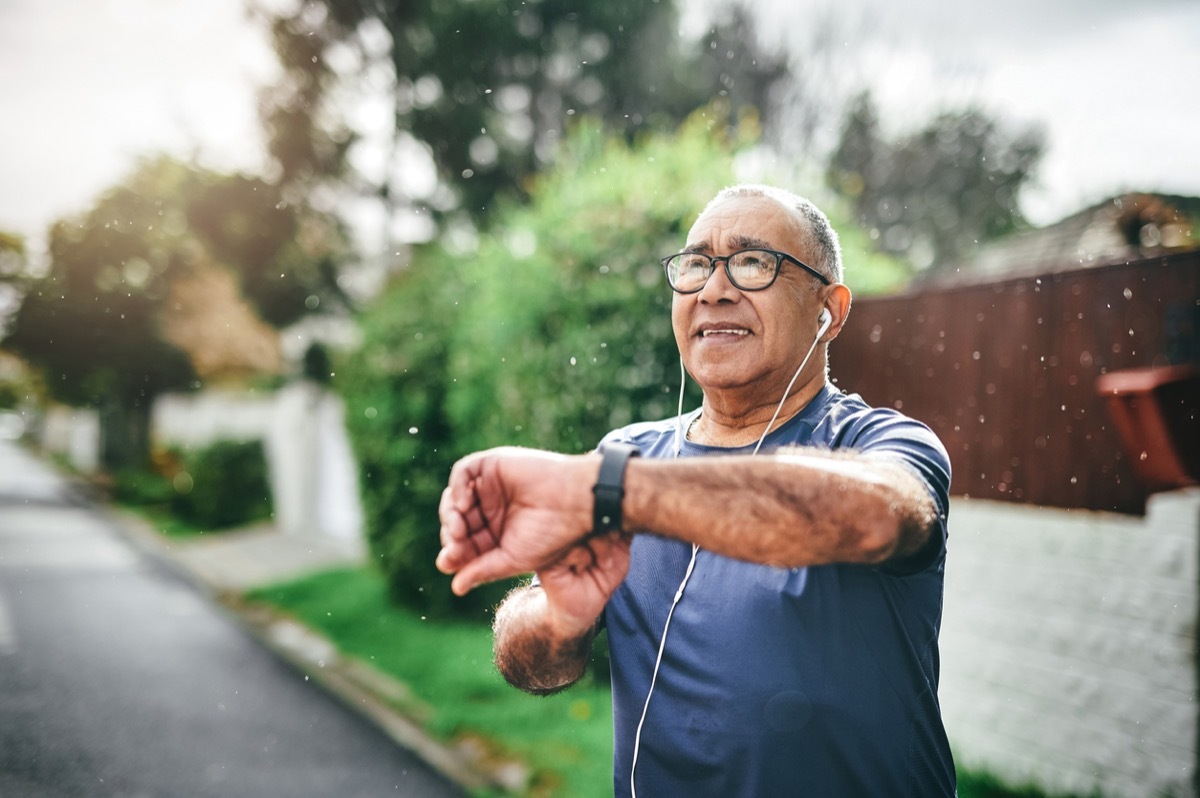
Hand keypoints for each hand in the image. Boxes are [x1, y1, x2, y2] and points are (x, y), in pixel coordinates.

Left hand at [437, 446, 618, 595]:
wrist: (576, 504)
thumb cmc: (551, 535)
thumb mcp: (513, 559)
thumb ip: (483, 570)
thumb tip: (455, 588)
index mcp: (498, 531)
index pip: (465, 542)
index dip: (453, 552)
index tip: (448, 562)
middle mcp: (493, 508)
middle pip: (456, 520)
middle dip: (451, 535)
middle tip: (456, 544)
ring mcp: (492, 485)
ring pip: (455, 497)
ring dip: (449, 514)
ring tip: (459, 528)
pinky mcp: (494, 464)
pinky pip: (463, 472)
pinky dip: (457, 488)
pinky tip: (464, 505)